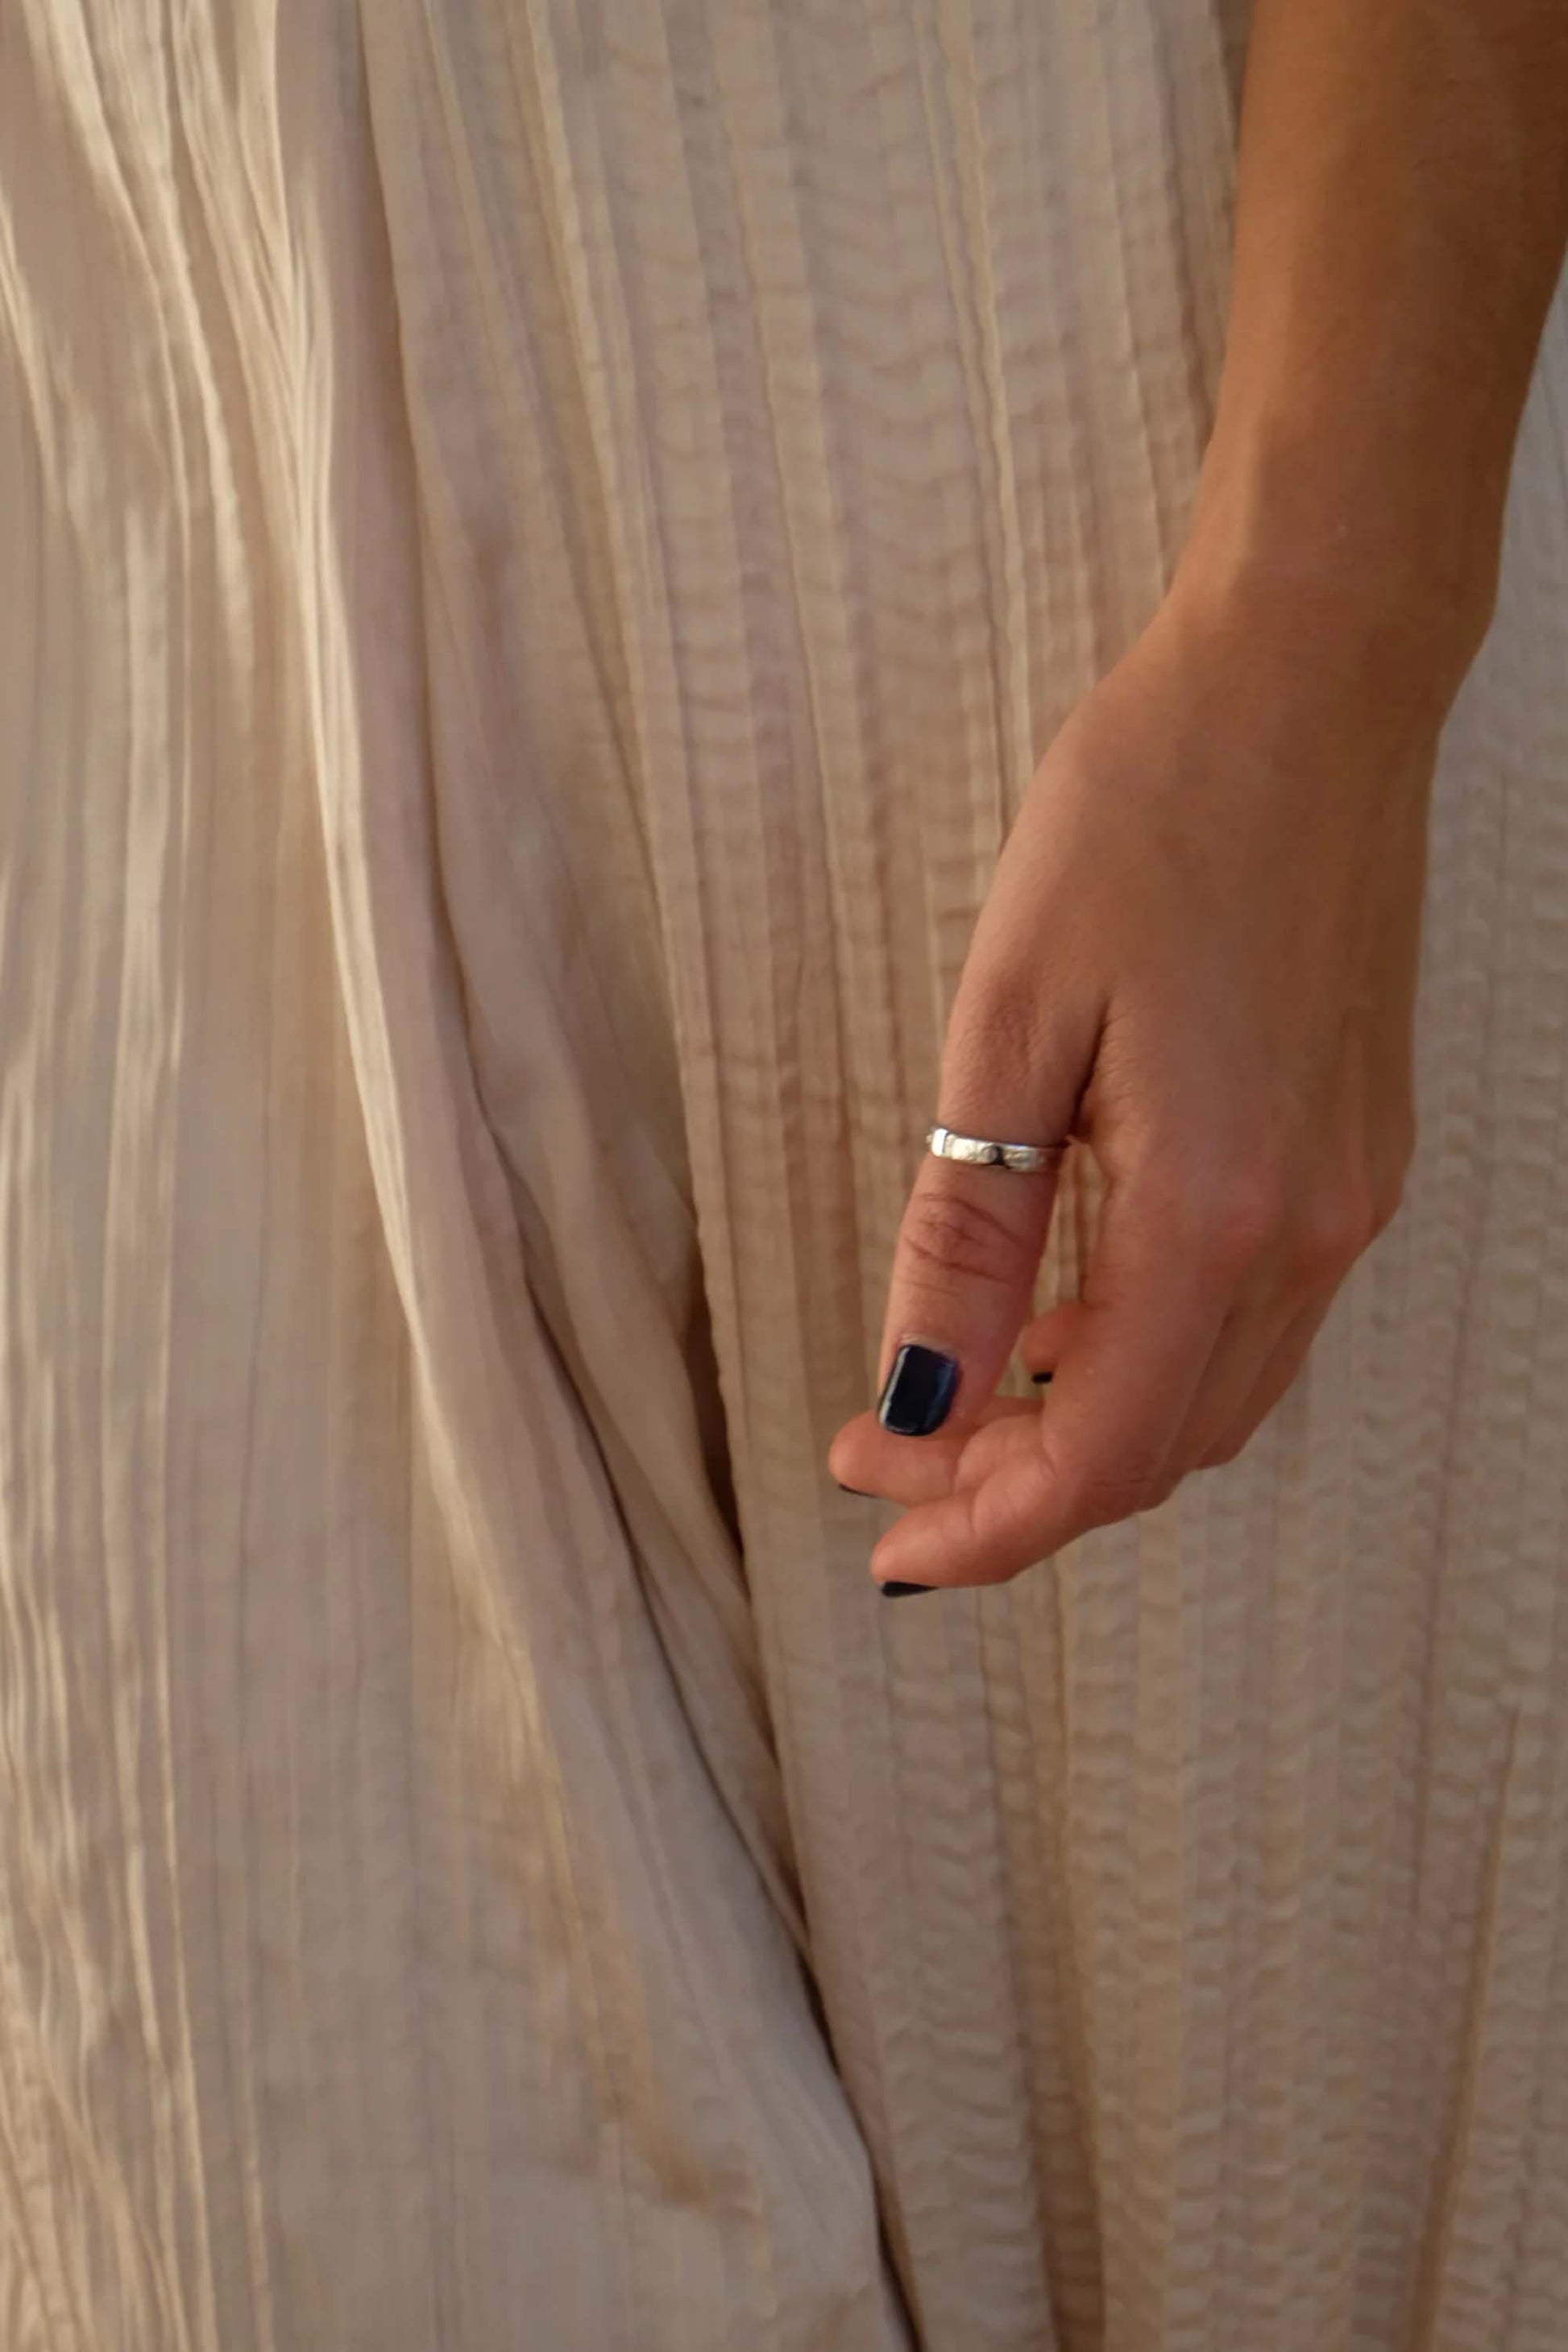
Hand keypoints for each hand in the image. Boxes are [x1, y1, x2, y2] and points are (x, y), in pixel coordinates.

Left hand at [827, 561, 1446, 1591]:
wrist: (1311, 686)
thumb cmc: (1150, 816)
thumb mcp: (1011, 1022)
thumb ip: (967, 1236)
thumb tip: (916, 1398)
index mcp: (1216, 1211)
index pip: (1102, 1455)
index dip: (987, 1526)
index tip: (884, 1542)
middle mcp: (1307, 1234)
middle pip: (1162, 1451)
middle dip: (1017, 1486)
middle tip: (884, 1457)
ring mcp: (1349, 1198)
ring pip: (1213, 1398)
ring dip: (1084, 1431)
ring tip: (957, 1396)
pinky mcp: (1355, 1155)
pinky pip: (1249, 1320)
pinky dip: (1148, 1357)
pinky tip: (1064, 1311)